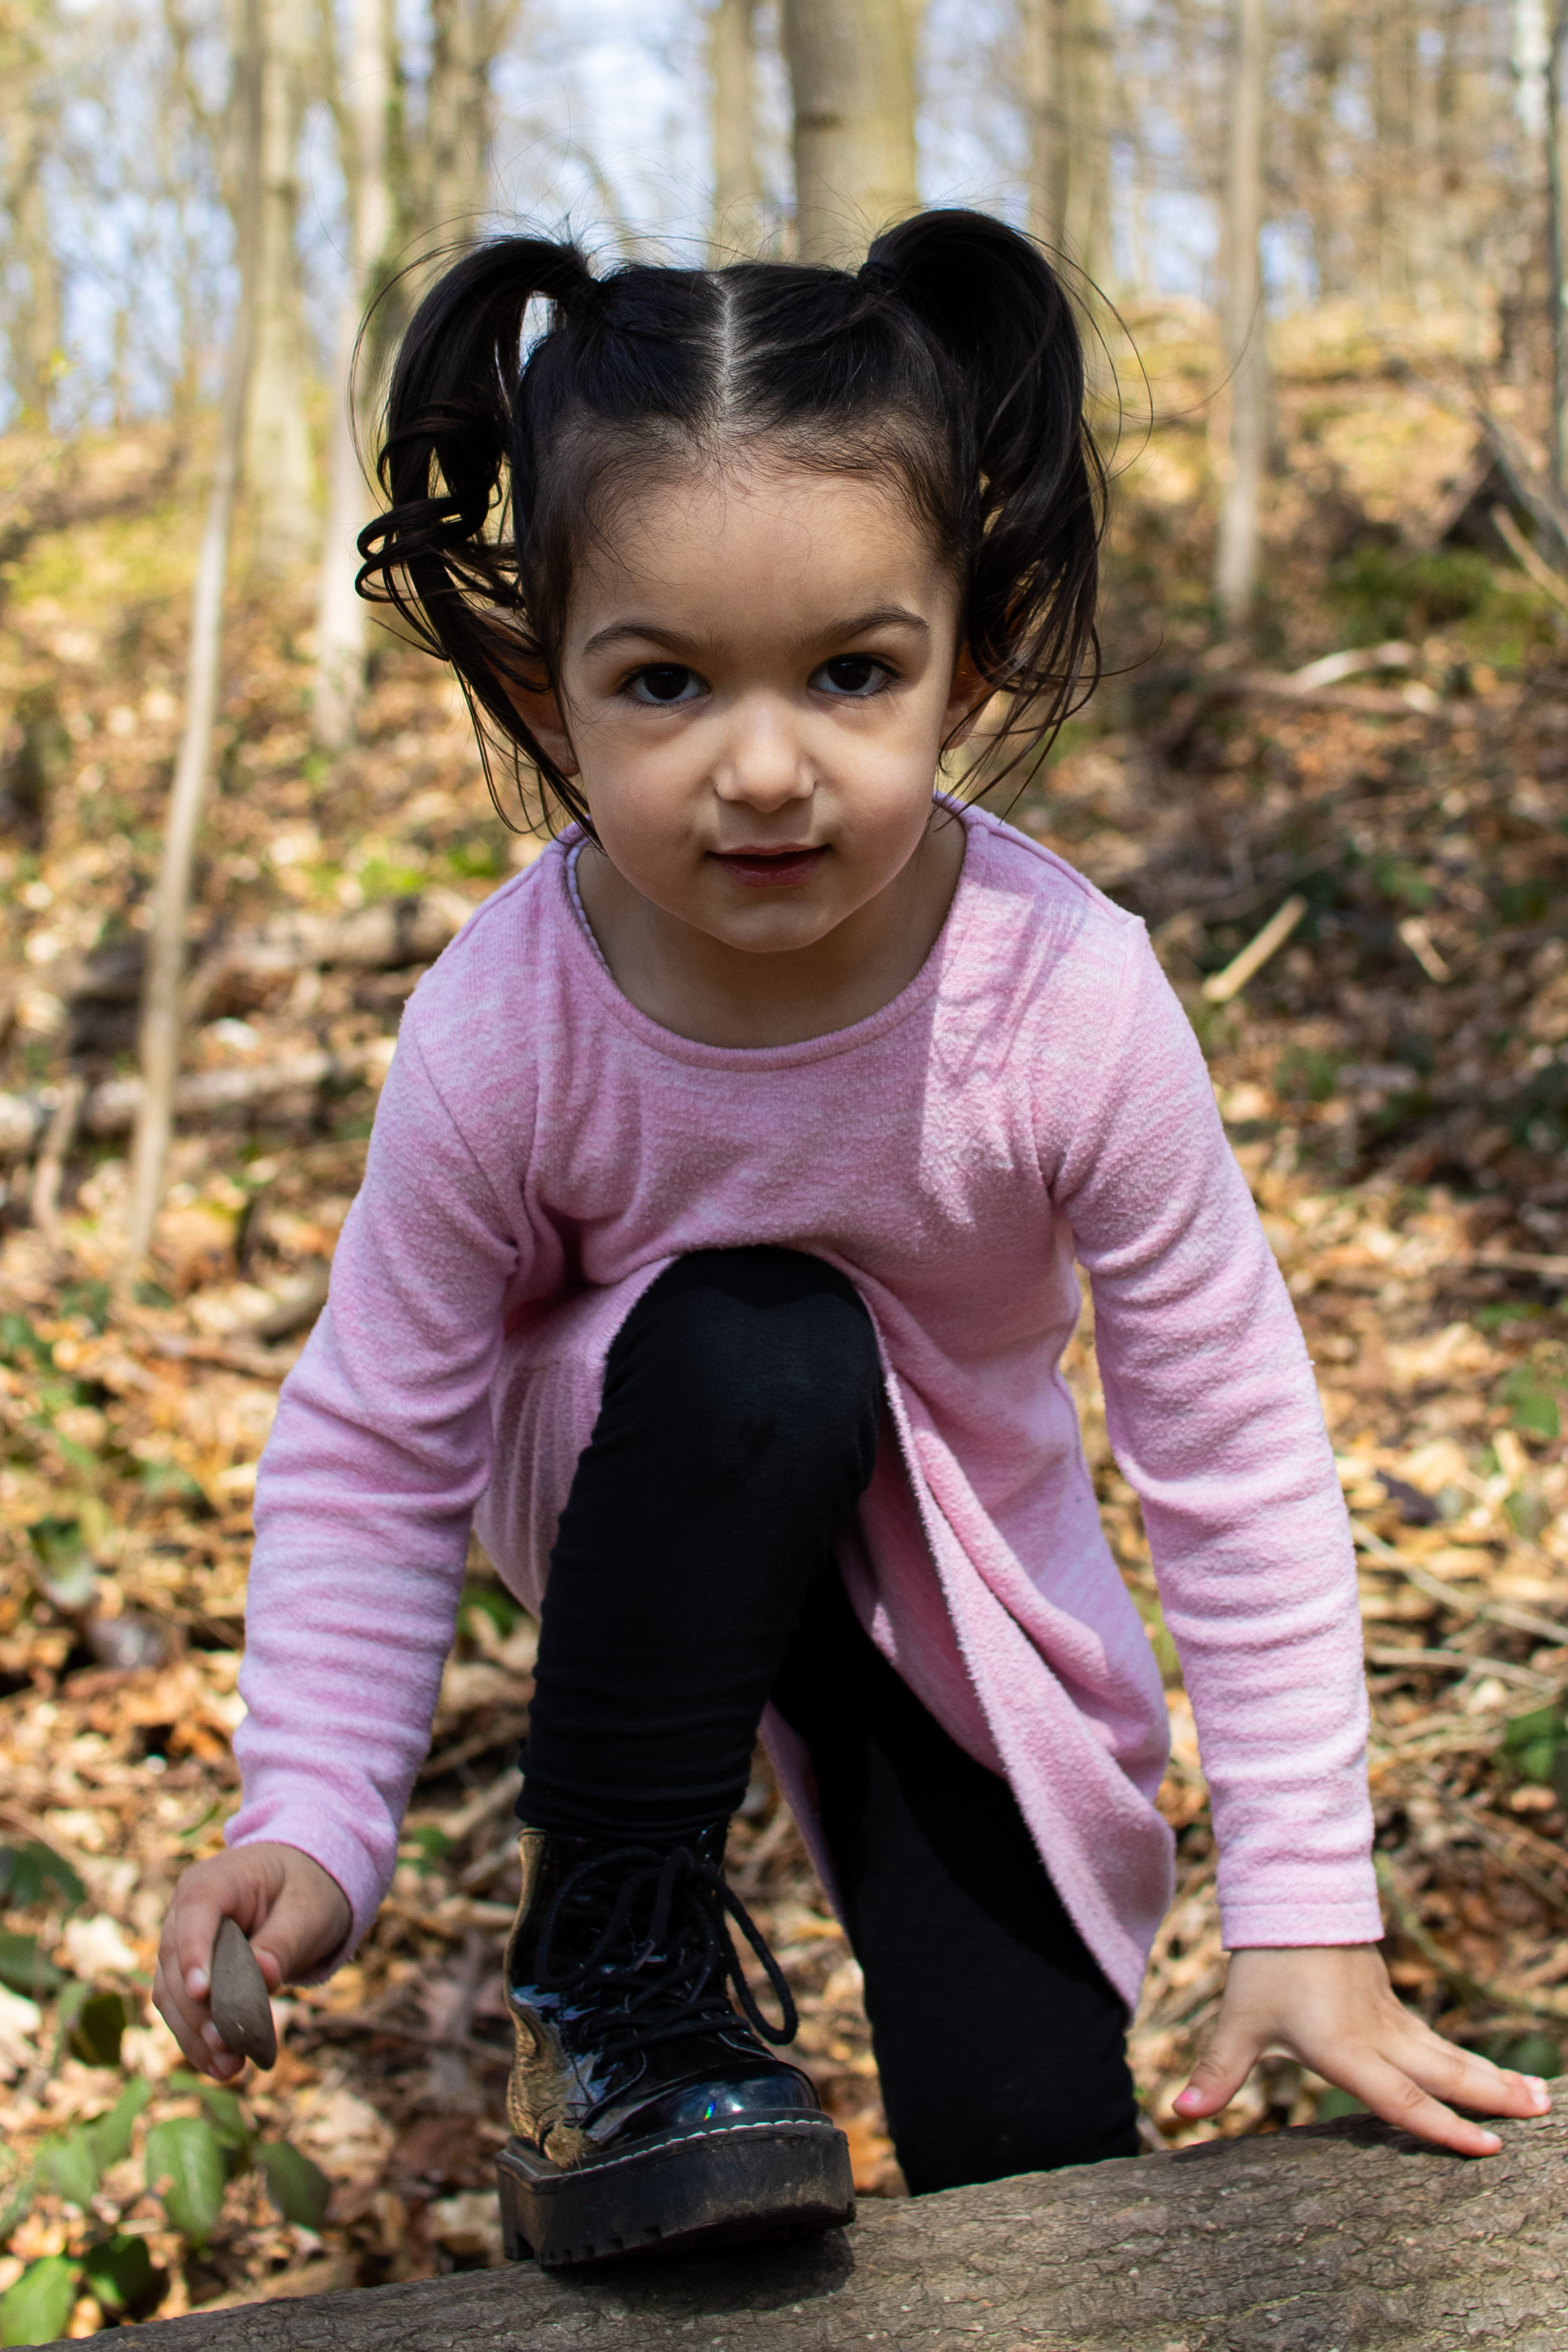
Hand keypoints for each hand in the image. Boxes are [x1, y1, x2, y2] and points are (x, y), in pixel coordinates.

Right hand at [153, 1843, 350, 2080]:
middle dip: (198, 2010)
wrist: (301, 1888)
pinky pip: (182, 2010)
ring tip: (229, 2067)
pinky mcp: (186, 1974)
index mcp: (214, 1882)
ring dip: (195, 2034)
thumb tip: (263, 1976)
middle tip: (226, 2046)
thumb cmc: (305, 1890)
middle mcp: (186, 1912)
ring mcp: (181, 1944)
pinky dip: (197, 2039)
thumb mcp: (307, 1911)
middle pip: (175, 1962)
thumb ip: (282, 1943)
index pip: (195, 1914)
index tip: (203, 1993)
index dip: (194, 1954)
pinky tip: (220, 2066)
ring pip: (172, 1994)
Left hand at [1173, 1943, 1552, 2156]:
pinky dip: (1466, 2061)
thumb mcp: (1239, 2022)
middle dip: (1493, 2098)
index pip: (1401, 2098)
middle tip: (1541, 2114)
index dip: (1442, 2127)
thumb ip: (1216, 2072)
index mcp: (1346, 2049)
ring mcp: (1388, 2018)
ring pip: (1447, 2055)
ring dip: (1492, 2078)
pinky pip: (1434, 2041)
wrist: (1288, 1901)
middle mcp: (1377, 2036)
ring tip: (1540, 2099)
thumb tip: (1177, 2112)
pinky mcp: (1388, 2004)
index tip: (1488, 2148)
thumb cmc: (1265, 1966)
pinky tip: (1490, 2077)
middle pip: (1444, 2073)